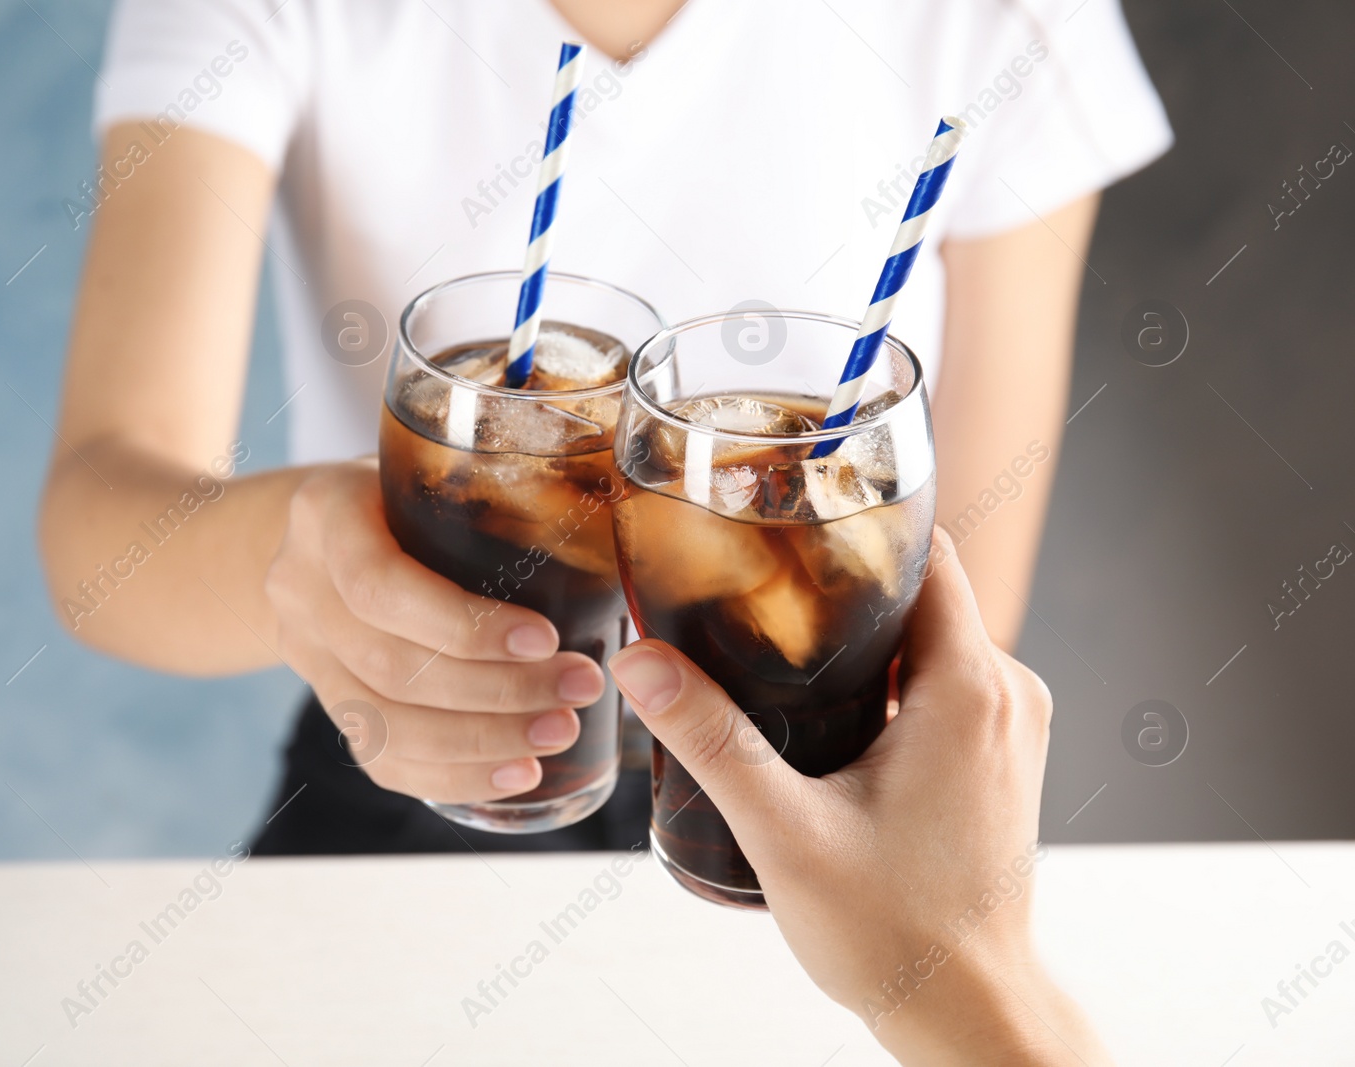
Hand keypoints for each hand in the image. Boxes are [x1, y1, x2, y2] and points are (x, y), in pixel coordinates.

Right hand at [266, 460, 606, 802]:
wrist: (319, 533)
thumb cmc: (403, 491)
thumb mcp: (431, 468)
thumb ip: (490, 490)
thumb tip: (613, 518)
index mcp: (324, 515)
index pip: (379, 587)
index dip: (464, 624)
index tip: (546, 637)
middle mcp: (299, 589)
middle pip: (391, 667)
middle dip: (496, 692)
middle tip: (578, 689)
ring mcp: (305, 654)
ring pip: (386, 727)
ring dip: (483, 741)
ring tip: (557, 733)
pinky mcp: (327, 703)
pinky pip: (382, 759)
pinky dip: (453, 776)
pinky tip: (514, 775)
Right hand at [608, 529, 1112, 1065]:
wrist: (967, 1013)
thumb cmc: (895, 934)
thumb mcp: (784, 831)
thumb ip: (711, 739)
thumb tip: (640, 663)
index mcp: (969, 689)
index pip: (926, 553)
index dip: (856, 524)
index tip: (784, 517)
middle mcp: (1005, 694)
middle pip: (918, 592)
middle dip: (837, 584)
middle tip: (749, 586)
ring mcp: (1006, 727)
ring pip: (927, 638)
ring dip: (858, 637)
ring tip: (770, 648)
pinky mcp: (995, 759)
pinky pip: (940, 682)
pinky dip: (885, 679)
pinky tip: (818, 708)